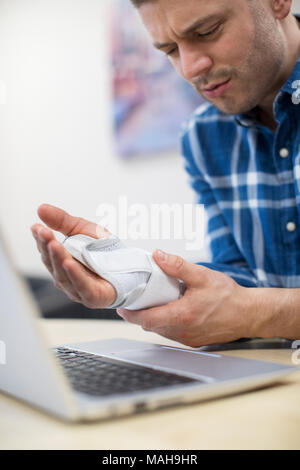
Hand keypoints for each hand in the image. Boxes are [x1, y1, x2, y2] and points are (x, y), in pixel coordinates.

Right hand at [31, 204, 116, 307]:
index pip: (47, 250)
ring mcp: (77, 288)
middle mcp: (66, 277)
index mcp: (61, 261)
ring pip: (64, 275)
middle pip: (53, 263)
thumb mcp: (83, 229)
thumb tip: (41, 208)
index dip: (41, 239)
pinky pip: (82, 286)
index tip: (37, 227)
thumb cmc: (104, 252)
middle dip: (47, 246)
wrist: (131, 267)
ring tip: (54, 245)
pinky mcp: (92, 296)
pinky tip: (69, 263)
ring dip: (58, 259)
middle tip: (44, 232)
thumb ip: (62, 221)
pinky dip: (75, 275)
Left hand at [117, 250, 252, 346]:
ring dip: (154, 318)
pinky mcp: (194, 341)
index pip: (146, 319)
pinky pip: (173, 333)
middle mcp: (183, 331)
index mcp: (181, 315)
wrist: (249, 314)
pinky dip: (167, 323)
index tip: (122, 306)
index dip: (131, 313)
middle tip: (137, 300)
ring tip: (154, 302)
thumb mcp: (202, 275)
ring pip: (161, 331)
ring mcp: (188, 339)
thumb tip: (158, 255)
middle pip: (150, 326)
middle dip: (140, 314)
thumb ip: (177, 265)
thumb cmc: (229, 296)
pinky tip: (172, 310)